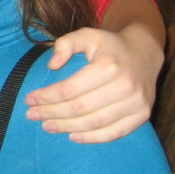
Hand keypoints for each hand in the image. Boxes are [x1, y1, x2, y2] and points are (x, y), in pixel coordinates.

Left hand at [25, 25, 162, 143]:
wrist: (144, 52)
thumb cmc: (109, 45)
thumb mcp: (87, 35)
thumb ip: (66, 44)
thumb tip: (52, 66)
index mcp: (108, 66)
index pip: (70, 89)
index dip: (47, 96)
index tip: (29, 99)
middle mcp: (125, 86)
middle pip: (80, 108)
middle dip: (52, 113)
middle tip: (32, 115)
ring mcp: (136, 103)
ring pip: (95, 123)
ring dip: (67, 127)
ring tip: (47, 126)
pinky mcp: (143, 115)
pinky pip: (114, 133)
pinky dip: (93, 138)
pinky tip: (73, 136)